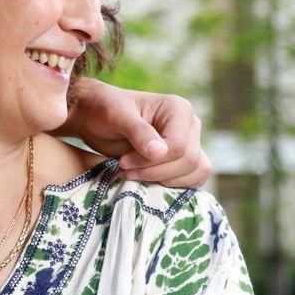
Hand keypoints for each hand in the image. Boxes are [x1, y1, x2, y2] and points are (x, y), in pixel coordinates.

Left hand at [60, 81, 210, 187]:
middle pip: (188, 161)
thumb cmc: (106, 111)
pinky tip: (148, 179)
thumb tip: (161, 152)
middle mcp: (190, 126)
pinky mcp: (185, 161)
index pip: (178, 146)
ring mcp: (191, 144)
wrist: (98, 120)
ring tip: (135, 173)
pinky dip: (173, 185)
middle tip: (126, 169)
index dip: (151, 161)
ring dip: (163, 180)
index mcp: (179, 109)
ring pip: (195, 172)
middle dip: (155, 171)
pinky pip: (195, 179)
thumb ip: (139, 132)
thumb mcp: (117, 116)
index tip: (124, 161)